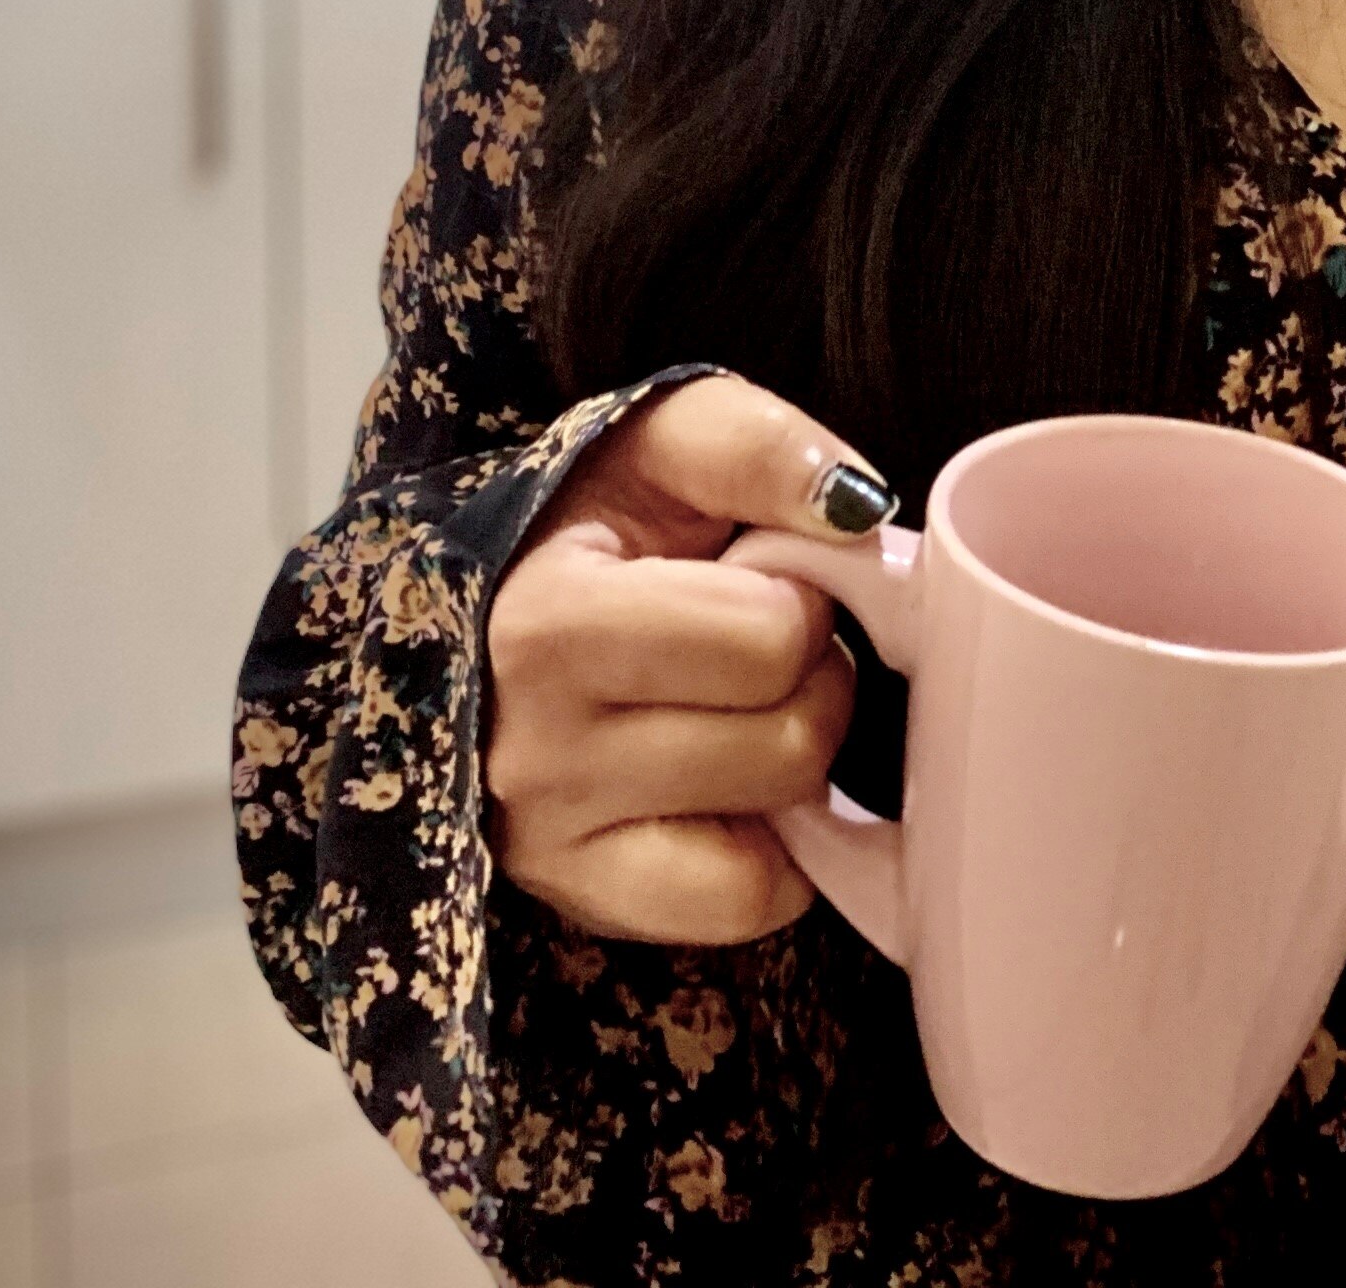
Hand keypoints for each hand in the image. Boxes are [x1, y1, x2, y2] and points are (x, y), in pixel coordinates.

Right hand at [482, 369, 893, 943]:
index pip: (771, 641)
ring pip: (779, 823)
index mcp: (546, 626)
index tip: (755, 582)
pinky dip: (774, 849)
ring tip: (736, 707)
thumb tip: (857, 511)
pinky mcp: (588, 902)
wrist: (487, 607)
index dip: (798, 602)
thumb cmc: (588, 524)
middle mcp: (536, 755)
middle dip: (808, 680)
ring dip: (793, 758)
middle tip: (754, 649)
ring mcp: (554, 845)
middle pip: (791, 741)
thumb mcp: (658, 445)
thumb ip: (759, 450)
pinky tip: (730, 785)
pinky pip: (750, 902)